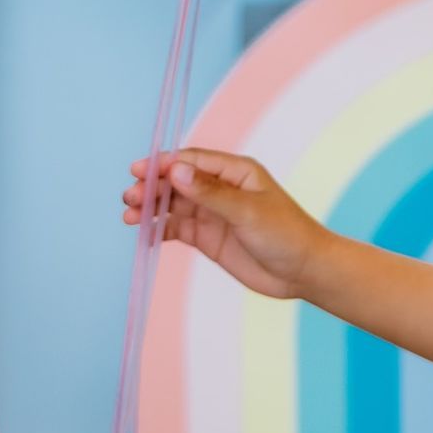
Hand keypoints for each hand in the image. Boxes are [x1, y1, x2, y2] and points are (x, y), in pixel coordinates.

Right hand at [122, 149, 325, 301]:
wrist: (304, 272)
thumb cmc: (286, 234)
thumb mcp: (247, 211)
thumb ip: (210, 193)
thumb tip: (177, 170)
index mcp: (235, 172)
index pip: (192, 161)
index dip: (164, 164)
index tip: (138, 171)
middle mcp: (221, 189)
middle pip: (178, 182)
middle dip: (152, 188)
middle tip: (130, 198)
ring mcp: (213, 213)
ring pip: (174, 205)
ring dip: (152, 208)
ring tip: (129, 215)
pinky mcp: (209, 237)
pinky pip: (177, 228)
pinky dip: (159, 229)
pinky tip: (143, 233)